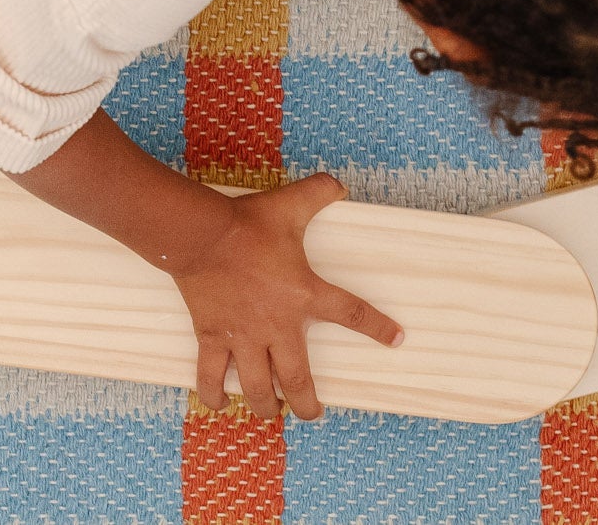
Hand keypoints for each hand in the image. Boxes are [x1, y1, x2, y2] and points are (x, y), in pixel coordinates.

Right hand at [167, 172, 404, 421]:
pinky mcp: (212, 337)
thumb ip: (318, 192)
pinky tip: (219, 404)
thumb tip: (340, 183)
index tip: (396, 339)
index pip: (350, 313)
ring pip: (258, 387)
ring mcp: (243, 336)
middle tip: (312, 413)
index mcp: (303, 294)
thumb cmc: (247, 223)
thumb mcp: (289, 204)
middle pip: (298, 380)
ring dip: (266, 406)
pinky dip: (213, 394)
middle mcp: (277, 325)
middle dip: (306, 404)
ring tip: (271, 412)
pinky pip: (211, 375)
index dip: (376, 327)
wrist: (201, 235)